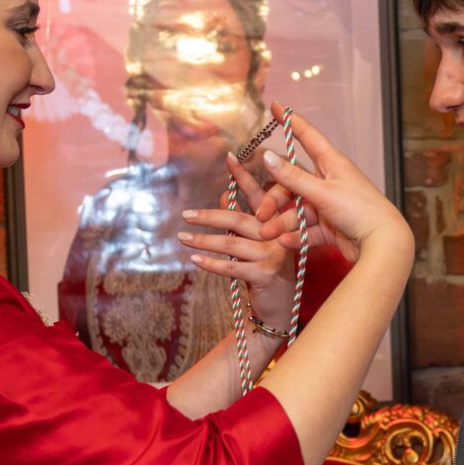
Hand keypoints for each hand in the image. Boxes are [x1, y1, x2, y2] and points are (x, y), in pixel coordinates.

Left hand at [180, 155, 294, 327]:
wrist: (280, 307)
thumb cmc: (266, 270)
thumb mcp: (255, 243)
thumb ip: (243, 219)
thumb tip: (225, 195)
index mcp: (277, 222)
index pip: (258, 195)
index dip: (243, 176)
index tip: (228, 157)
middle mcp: (278, 234)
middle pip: (239, 219)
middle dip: (210, 216)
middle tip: (186, 214)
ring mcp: (274, 254)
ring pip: (232, 243)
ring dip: (204, 240)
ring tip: (183, 237)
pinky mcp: (267, 274)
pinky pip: (232, 266)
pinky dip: (211, 263)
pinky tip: (195, 259)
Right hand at [253, 108, 410, 266]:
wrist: (383, 244)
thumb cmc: (360, 210)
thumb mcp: (322, 192)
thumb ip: (293, 177)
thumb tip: (267, 156)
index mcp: (332, 163)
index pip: (308, 136)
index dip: (291, 121)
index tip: (276, 106)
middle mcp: (329, 181)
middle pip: (292, 183)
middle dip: (274, 200)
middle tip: (261, 215)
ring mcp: (329, 204)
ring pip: (297, 210)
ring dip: (281, 222)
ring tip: (267, 235)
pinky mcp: (330, 226)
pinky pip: (307, 229)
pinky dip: (296, 236)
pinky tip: (285, 242)